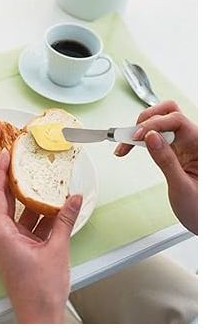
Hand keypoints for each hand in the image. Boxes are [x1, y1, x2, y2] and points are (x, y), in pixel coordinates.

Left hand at [0, 149, 82, 322]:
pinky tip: (54, 206)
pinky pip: (28, 225)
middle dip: (15, 180)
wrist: (40, 317)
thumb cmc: (39, 291)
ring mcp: (10, 243)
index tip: (5, 155)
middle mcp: (1, 236)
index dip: (1, 172)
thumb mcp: (56, 249)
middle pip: (7, 200)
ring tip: (43, 180)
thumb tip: (73, 200)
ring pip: (20, 213)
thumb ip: (65, 220)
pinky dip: (40, 216)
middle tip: (22, 160)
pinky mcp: (20, 249)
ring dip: (32, 199)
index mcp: (1, 234)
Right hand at [114, 101, 197, 233]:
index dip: (154, 124)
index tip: (137, 136)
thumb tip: (151, 137)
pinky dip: (140, 137)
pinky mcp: (175, 149)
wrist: (208, 223)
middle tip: (131, 136)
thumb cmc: (202, 209)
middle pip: (169, 112)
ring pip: (160, 120)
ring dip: (141, 127)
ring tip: (126, 142)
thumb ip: (166, 160)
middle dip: (146, 120)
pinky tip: (130, 146)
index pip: (176, 120)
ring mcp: (184, 144)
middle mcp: (194, 140)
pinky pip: (155, 134)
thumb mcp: (182, 187)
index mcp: (202, 145)